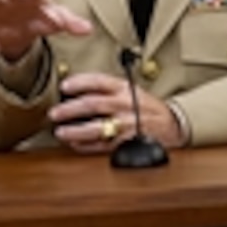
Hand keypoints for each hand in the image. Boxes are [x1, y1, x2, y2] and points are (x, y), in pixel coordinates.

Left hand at [48, 72, 183, 153]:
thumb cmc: (146, 107)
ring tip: (60, 132)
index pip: (99, 81)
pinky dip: (86, 146)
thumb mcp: (131, 90)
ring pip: (96, 128)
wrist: (172, 125)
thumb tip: (76, 90)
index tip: (64, 85)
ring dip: (75, 130)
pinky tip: (75, 144)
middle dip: (70, 109)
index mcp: (125, 89)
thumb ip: (108, 89)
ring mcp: (126, 125)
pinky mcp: (127, 143)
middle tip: (55, 113)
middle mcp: (125, 105)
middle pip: (93, 104)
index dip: (79, 82)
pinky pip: (102, 145)